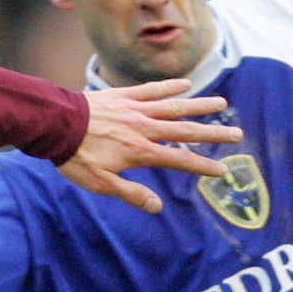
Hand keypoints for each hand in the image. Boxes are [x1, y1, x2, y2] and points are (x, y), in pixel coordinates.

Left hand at [59, 79, 240, 213]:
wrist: (56, 126)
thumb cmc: (76, 158)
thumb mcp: (102, 184)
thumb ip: (132, 194)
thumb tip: (157, 207)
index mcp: (141, 152)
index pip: (180, 161)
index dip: (202, 166)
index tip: (222, 170)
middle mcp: (145, 128)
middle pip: (185, 131)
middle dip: (212, 134)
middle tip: (236, 133)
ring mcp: (136, 109)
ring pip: (174, 106)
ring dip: (199, 104)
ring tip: (222, 102)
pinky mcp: (124, 96)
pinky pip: (152, 90)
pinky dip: (170, 87)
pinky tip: (185, 84)